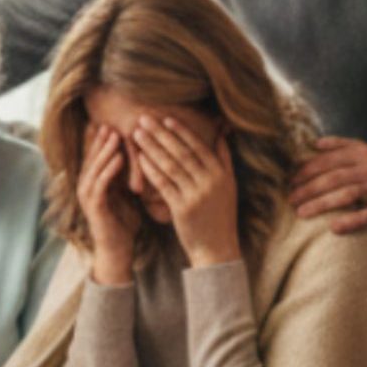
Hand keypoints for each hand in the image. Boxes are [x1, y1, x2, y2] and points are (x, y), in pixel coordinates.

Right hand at [77, 124, 141, 284]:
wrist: (118, 250)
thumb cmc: (124, 222)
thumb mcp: (126, 194)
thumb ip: (127, 176)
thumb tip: (141, 156)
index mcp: (94, 182)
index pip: (96, 155)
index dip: (102, 138)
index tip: (114, 119)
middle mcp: (86, 186)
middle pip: (92, 157)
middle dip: (100, 138)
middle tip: (110, 119)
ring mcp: (88, 196)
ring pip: (94, 167)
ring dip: (104, 150)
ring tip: (113, 134)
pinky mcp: (94, 207)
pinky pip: (100, 184)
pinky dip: (109, 170)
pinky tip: (118, 158)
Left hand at [133, 116, 240, 266]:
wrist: (216, 248)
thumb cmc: (219, 215)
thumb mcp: (229, 186)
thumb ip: (224, 159)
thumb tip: (221, 132)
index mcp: (221, 174)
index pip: (198, 146)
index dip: (181, 131)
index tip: (165, 118)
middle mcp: (210, 182)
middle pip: (182, 152)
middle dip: (161, 134)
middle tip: (144, 119)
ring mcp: (196, 195)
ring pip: (170, 166)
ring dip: (152, 148)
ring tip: (137, 134)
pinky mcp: (182, 208)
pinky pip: (163, 184)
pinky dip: (151, 170)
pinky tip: (139, 158)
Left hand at [289, 137, 366, 233]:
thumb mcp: (364, 154)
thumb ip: (341, 146)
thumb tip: (315, 143)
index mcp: (363, 154)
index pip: (330, 160)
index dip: (308, 170)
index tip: (290, 181)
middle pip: (335, 178)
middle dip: (309, 189)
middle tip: (291, 200)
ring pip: (347, 195)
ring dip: (322, 204)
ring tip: (302, 213)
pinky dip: (351, 222)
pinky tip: (333, 228)